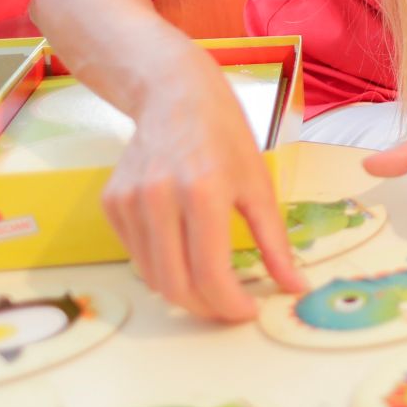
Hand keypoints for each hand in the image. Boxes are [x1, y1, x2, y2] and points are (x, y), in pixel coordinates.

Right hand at [102, 46, 305, 321]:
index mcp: (203, 192)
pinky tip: (183, 249)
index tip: (249, 311)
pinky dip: (162, 265)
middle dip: (206, 308)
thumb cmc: (225, 136)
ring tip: (211, 284)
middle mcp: (159, 198)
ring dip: (183, 292)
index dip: (231, 306)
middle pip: (176, 286)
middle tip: (230, 306)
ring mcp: (129, 201)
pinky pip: (137, 254)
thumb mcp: (259, 185)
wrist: (175, 95)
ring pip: (152, 277)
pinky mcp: (112, 203)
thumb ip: (275, 242)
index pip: (210, 275)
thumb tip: (294, 286)